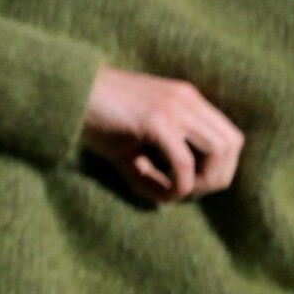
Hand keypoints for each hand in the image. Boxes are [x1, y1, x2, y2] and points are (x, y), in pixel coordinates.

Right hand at [81, 66, 243, 202]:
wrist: (62, 92)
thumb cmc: (93, 118)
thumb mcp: (131, 145)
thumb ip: (155, 168)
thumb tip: (170, 200)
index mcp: (185, 99)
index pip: (228, 137)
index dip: (219, 168)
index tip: (189, 184)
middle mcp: (186, 99)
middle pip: (232, 145)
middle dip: (217, 178)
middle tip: (186, 192)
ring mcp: (173, 107)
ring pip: (218, 152)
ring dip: (203, 182)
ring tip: (176, 192)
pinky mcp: (156, 120)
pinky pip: (185, 164)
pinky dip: (180, 187)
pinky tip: (162, 195)